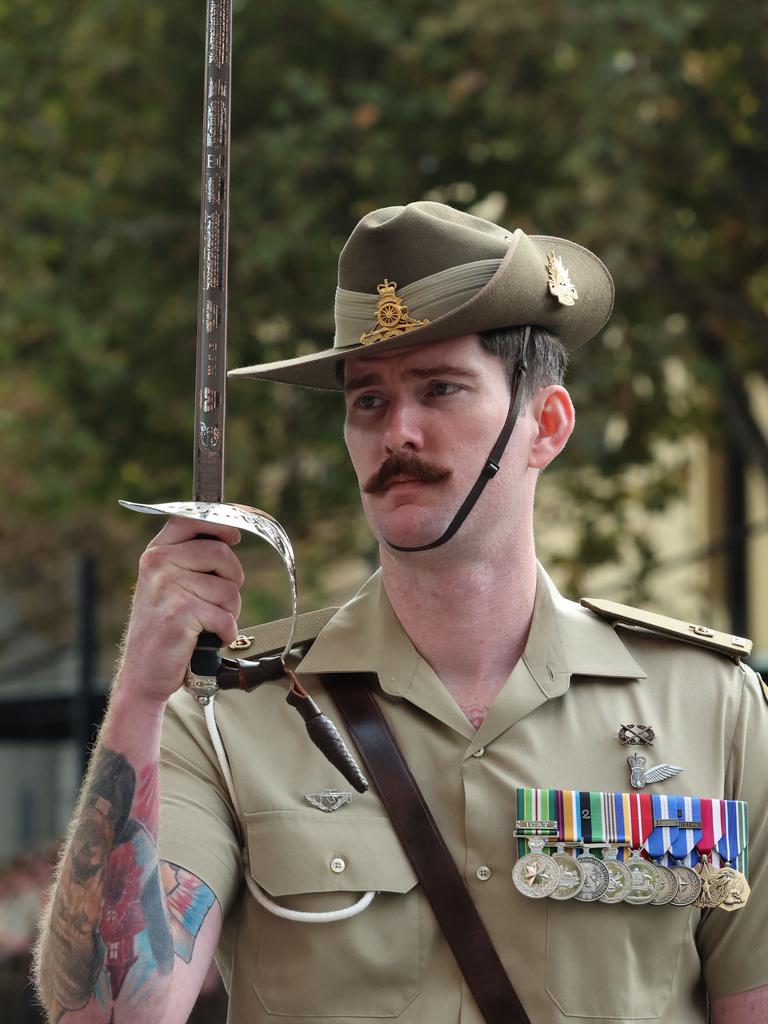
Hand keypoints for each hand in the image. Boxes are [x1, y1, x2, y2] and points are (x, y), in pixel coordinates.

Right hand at [117, 516, 243, 705]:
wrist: (143, 673)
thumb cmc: (164, 627)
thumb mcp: (168, 583)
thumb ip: (190, 557)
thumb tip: (230, 532)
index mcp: (156, 552)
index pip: (192, 518)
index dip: (221, 525)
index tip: (233, 537)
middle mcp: (158, 564)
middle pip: (222, 554)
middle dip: (232, 580)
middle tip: (218, 601)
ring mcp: (168, 587)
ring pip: (229, 590)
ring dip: (228, 612)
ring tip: (206, 623)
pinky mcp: (180, 613)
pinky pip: (226, 617)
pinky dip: (226, 633)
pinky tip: (211, 638)